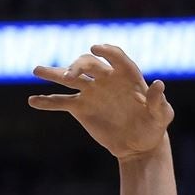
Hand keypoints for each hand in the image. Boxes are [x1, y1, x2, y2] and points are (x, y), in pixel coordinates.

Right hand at [28, 44, 173, 159]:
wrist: (139, 145)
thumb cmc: (154, 127)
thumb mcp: (162, 116)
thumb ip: (158, 102)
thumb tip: (159, 84)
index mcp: (127, 75)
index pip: (116, 57)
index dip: (107, 51)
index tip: (96, 49)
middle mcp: (105, 78)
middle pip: (88, 64)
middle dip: (77, 67)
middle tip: (69, 76)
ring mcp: (91, 91)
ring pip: (69, 78)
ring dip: (53, 73)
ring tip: (36, 70)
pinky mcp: (80, 107)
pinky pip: (60, 102)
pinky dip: (47, 101)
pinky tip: (33, 101)